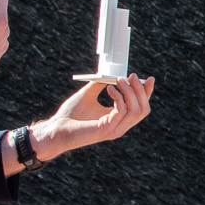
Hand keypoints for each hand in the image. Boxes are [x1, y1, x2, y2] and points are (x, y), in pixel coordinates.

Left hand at [22, 76, 156, 165]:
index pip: (140, 108)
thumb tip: (110, 74)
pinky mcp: (107, 129)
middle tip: (131, 76)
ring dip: (130, 92)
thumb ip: (99, 85)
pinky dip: (118, 96)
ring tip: (118, 80)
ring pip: (137, 110)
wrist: (56, 128)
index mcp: (117, 120)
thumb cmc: (69, 115)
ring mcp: (115, 130)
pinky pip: (122, 111)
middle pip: (144, 109)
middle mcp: (119, 127)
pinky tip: (108, 88)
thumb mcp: (87, 95)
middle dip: (141, 90)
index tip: (148, 78)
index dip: (146, 93)